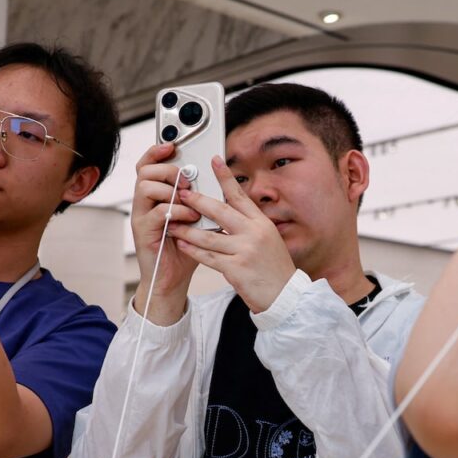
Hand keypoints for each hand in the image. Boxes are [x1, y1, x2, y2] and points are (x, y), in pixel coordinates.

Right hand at [129, 143, 201, 306]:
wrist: (174, 278)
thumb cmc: (186, 245)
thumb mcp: (197, 215)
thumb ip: (201, 196)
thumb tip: (219, 176)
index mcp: (156, 195)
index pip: (148, 164)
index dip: (157, 151)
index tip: (173, 144)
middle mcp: (144, 203)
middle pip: (144, 171)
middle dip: (168, 170)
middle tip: (186, 181)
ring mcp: (142, 216)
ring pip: (146, 187)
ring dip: (172, 190)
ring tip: (190, 203)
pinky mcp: (144, 232)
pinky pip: (158, 212)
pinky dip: (177, 211)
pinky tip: (190, 218)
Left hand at [170, 156, 296, 313]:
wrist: (284, 296)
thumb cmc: (274, 268)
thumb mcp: (268, 239)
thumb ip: (249, 225)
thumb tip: (227, 211)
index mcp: (261, 223)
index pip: (240, 195)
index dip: (226, 177)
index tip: (215, 161)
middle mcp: (254, 233)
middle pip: (220, 211)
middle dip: (197, 201)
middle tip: (181, 193)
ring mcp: (245, 251)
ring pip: (208, 235)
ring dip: (187, 229)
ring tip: (172, 223)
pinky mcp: (235, 268)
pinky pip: (208, 256)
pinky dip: (193, 249)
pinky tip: (182, 244)